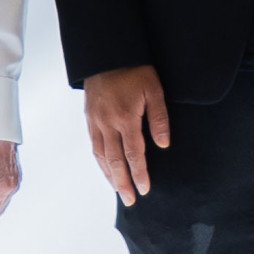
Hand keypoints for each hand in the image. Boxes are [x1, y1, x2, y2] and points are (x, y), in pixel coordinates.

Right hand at [85, 65, 171, 202]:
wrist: (107, 52)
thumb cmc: (135, 69)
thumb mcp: (154, 90)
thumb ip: (159, 119)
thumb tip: (163, 145)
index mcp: (125, 118)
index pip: (134, 154)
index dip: (139, 174)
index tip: (145, 190)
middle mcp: (107, 123)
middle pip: (114, 160)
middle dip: (122, 183)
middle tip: (130, 201)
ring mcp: (95, 121)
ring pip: (100, 155)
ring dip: (109, 175)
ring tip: (118, 190)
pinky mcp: (89, 117)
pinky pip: (93, 144)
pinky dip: (99, 160)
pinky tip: (105, 167)